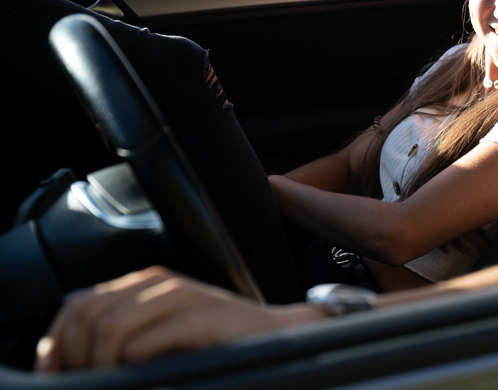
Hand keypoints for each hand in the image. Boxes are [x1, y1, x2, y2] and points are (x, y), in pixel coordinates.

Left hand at [35, 266, 324, 370]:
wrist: (276, 336)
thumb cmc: (218, 340)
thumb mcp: (162, 332)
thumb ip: (122, 333)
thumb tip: (64, 357)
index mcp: (145, 283)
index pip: (78, 302)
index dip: (57, 341)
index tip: (58, 374)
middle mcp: (159, 282)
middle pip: (87, 312)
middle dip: (74, 356)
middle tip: (86, 381)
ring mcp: (181, 297)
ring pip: (109, 326)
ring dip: (100, 364)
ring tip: (113, 379)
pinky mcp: (200, 319)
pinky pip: (143, 343)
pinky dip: (131, 366)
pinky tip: (144, 377)